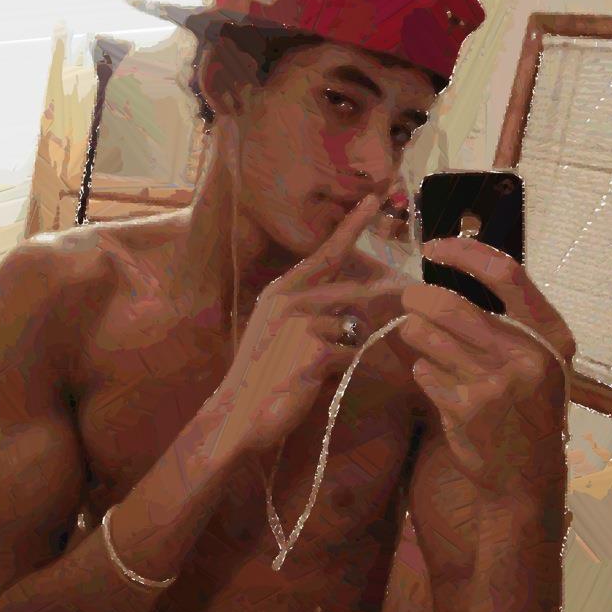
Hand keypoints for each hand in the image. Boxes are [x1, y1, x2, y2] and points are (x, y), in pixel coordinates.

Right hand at [213, 195, 406, 453]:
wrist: (237, 413)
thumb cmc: (261, 374)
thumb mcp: (278, 331)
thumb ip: (310, 311)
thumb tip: (355, 306)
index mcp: (281, 292)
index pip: (325, 253)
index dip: (351, 226)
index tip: (374, 199)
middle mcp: (290, 300)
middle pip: (351, 295)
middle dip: (368, 309)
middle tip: (366, 320)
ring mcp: (302, 323)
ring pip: (353, 330)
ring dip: (343, 352)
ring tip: (310, 369)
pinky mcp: (314, 349)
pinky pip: (349, 355)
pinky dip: (338, 371)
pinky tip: (310, 380)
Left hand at [398, 238, 575, 496]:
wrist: (528, 476)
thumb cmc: (530, 406)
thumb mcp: (538, 358)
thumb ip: (510, 320)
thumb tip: (452, 268)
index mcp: (549, 333)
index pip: (505, 272)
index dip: (462, 252)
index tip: (431, 248)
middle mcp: (525, 354)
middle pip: (449, 303)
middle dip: (416, 298)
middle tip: (409, 301)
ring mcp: (494, 383)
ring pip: (425, 334)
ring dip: (413, 331)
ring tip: (421, 338)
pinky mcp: (465, 408)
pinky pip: (422, 370)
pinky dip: (422, 369)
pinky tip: (437, 380)